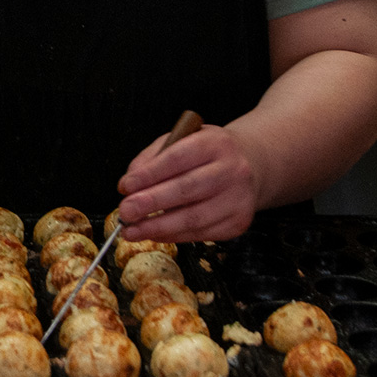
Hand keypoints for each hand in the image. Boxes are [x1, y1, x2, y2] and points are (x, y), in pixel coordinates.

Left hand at [116, 123, 262, 242]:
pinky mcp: (238, 222)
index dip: (149, 174)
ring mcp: (239, 199)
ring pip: (194, 218)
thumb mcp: (181, 140)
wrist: (251, 165)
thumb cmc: (207, 153)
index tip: (125, 186)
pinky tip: (154, 233)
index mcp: (215, 143)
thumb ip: (152, 158)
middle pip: (186, 190)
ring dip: (158, 227)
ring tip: (132, 230)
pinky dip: (173, 236)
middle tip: (125, 212)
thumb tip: (129, 186)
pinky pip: (200, 233)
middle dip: (151, 204)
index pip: (178, 158)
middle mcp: (233, 170)